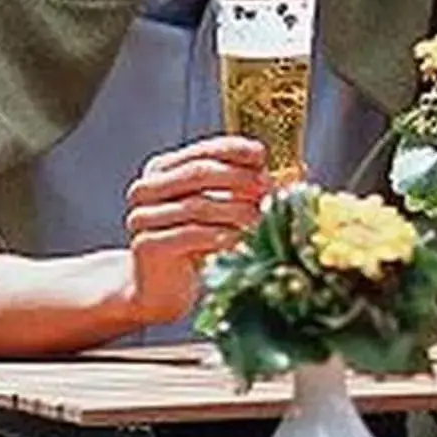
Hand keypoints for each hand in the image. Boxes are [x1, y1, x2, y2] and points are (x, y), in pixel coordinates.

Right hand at [121, 135, 268, 325]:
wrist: (160, 287)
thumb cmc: (195, 243)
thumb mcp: (219, 209)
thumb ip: (245, 188)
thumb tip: (294, 173)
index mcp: (162, 170)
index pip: (201, 150)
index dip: (234, 149)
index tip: (262, 156)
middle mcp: (147, 189)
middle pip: (199, 173)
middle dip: (239, 179)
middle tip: (267, 189)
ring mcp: (142, 216)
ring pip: (197, 205)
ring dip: (236, 211)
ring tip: (261, 219)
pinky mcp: (147, 244)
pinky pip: (189, 235)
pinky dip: (219, 236)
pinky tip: (239, 240)